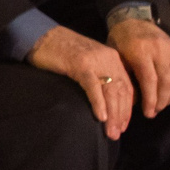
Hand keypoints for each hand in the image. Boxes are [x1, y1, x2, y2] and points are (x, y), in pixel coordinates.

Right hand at [29, 24, 133, 139]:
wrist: (42, 36)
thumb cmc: (62, 53)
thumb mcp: (89, 64)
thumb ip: (101, 78)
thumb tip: (108, 104)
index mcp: (113, 60)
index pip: (127, 88)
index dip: (127, 109)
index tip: (123, 126)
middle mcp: (109, 59)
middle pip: (121, 92)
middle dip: (121, 115)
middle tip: (117, 133)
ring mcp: (95, 61)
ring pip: (110, 91)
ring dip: (112, 115)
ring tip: (111, 131)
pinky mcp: (80, 63)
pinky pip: (93, 86)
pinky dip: (98, 103)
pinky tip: (101, 117)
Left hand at [109, 17, 169, 118]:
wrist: (134, 20)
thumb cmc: (121, 42)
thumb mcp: (117, 58)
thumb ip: (126, 77)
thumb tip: (133, 103)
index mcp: (140, 50)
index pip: (150, 80)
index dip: (150, 99)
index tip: (147, 113)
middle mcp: (159, 50)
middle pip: (166, 83)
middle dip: (161, 102)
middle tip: (153, 113)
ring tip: (161, 106)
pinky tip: (169, 96)